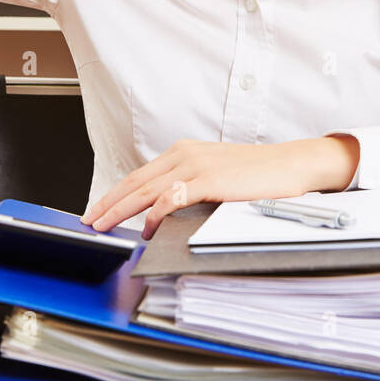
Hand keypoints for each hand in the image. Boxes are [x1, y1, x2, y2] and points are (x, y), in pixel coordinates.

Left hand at [80, 136, 359, 238]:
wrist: (291, 165)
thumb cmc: (258, 174)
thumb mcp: (216, 176)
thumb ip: (189, 187)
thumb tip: (163, 211)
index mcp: (184, 152)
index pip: (139, 174)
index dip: (114, 193)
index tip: (97, 208)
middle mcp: (185, 154)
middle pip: (135, 181)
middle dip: (107, 202)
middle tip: (88, 220)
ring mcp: (196, 166)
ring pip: (146, 190)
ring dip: (120, 210)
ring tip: (103, 226)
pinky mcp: (209, 180)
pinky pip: (172, 198)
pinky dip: (154, 214)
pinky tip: (145, 228)